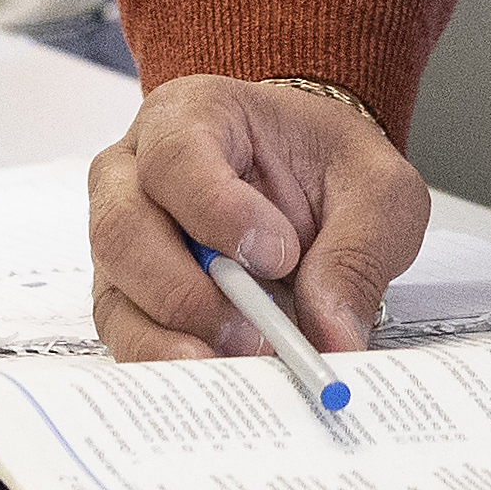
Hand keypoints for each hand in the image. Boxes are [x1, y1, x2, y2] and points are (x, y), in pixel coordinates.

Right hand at [91, 73, 428, 361]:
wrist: (308, 180)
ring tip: (243, 360)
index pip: (175, 157)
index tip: (278, 254)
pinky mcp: (124, 292)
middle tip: (257, 330)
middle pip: (123, 229)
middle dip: (188, 292)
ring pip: (115, 291)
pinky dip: (165, 361)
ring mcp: (122, 236)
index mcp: (192, 115)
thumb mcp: (375, 190)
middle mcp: (133, 171)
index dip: (218, 211)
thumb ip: (357, 252)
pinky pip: (123, 333)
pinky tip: (214, 374)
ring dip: (175, 337)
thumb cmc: (327, 165)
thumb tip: (332, 333)